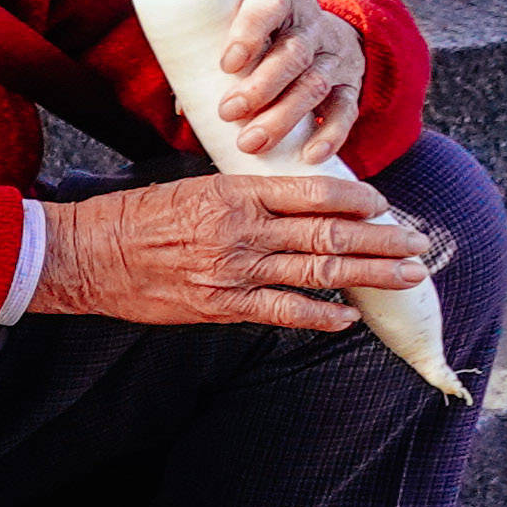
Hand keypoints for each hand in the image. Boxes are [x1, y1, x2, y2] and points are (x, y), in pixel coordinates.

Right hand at [37, 169, 433, 331]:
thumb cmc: (136, 217)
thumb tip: (292, 202)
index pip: (313, 192)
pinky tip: (351, 318)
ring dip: (371, 274)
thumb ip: (244, 196)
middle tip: (420, 245)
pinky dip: (322, 316)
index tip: (386, 205)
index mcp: (236, 191)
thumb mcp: (193, 187)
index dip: (357, 200)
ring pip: (320, 272)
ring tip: (407, 275)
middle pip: (330, 234)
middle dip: (382, 240)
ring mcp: (235, 271)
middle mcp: (243, 229)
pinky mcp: (222, 306)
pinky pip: (285, 312)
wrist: (86, 255)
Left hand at [212, 0, 364, 168]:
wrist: (328, 36)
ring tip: (251, 142)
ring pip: (313, 85)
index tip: (227, 64)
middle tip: (229, 112)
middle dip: (259, 87)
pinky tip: (310, 154)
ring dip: (282, 117)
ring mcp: (334, 57)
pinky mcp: (350, 86)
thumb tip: (183, 107)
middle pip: (292, 54)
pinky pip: (346, 110)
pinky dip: (329, 134)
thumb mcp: (247, 26)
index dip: (249, 33)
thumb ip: (218, 52)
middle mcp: (312, 27)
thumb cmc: (270, 36)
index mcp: (283, 1)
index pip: (270, 6)